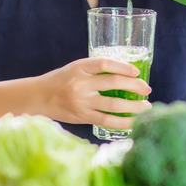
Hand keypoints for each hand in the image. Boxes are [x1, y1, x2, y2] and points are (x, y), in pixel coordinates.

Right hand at [36, 57, 151, 129]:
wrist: (38, 97)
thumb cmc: (60, 80)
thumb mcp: (75, 68)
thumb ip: (95, 70)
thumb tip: (125, 74)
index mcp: (79, 67)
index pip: (105, 64)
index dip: (123, 66)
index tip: (136, 71)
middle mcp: (80, 83)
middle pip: (113, 83)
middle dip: (135, 86)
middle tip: (147, 89)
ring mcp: (81, 101)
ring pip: (113, 105)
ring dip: (133, 106)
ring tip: (146, 106)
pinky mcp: (82, 116)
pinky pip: (106, 121)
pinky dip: (123, 122)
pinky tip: (134, 121)